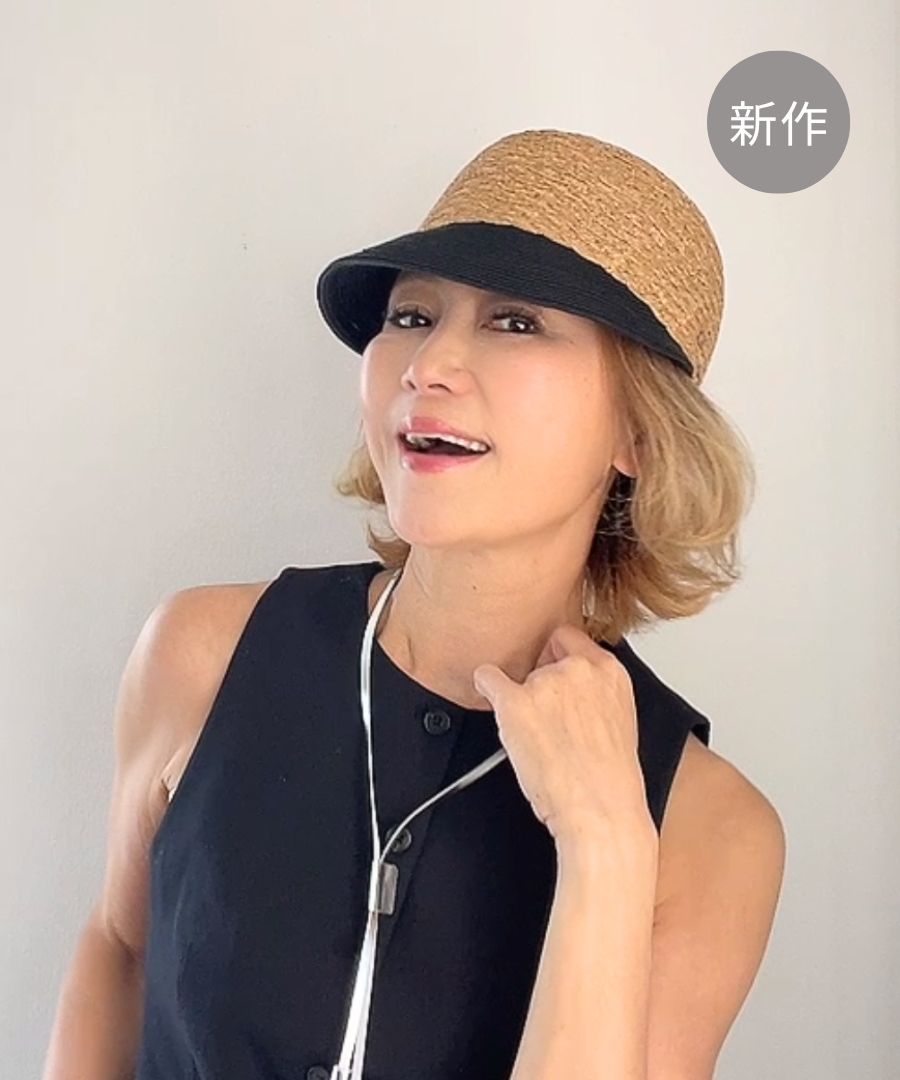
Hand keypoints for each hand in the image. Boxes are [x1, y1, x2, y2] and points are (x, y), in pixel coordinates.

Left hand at [473, 624, 651, 845]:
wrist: (600, 811)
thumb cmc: (610, 779)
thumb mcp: (619, 719)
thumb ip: (596, 692)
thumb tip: (573, 687)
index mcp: (609, 671)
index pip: (569, 637)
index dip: (556, 657)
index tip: (551, 671)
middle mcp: (577, 670)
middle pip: (542, 656)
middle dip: (539, 680)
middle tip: (546, 715)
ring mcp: (544, 685)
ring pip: (519, 675)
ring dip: (520, 698)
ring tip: (536, 735)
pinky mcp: (515, 704)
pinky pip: (488, 678)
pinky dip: (485, 687)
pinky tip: (489, 697)